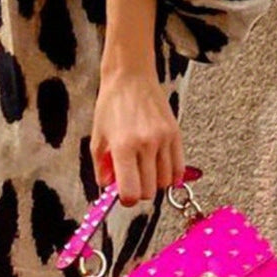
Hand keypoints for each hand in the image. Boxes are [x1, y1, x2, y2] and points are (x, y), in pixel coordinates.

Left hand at [91, 64, 185, 207]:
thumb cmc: (112, 104)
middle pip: (149, 190)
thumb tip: (108, 188)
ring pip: (165, 181)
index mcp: (124, 146)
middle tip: (132, 181)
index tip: (124, 196)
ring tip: (144, 170)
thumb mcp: (98, 137)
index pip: (131, 191)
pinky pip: (178, 168)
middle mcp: (146, 144)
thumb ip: (102, 167)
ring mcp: (163, 139)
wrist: (131, 77)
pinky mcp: (175, 134)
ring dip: (154, 183)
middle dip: (139, 191)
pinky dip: (170, 175)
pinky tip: (159, 169)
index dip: (127, 200)